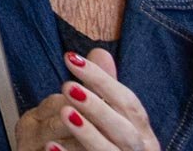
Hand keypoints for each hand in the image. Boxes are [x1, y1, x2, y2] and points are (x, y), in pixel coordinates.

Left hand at [16, 49, 158, 150]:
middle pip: (124, 130)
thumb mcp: (112, 114)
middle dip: (98, 108)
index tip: (71, 58)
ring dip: (88, 133)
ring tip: (65, 113)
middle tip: (68, 86)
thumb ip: (105, 87)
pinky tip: (50, 146)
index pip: (128, 102)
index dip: (102, 79)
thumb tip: (99, 50)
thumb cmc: (111, 142)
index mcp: (142, 131)